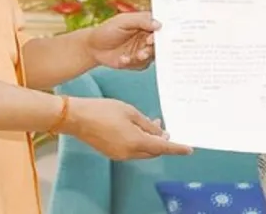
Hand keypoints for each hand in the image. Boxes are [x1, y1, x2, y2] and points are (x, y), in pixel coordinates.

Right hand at [63, 97, 193, 160]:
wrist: (76, 118)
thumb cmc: (103, 110)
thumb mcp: (129, 112)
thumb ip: (147, 124)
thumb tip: (159, 133)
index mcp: (136, 142)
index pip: (162, 148)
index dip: (177, 148)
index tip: (189, 149)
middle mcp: (129, 153)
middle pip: (153, 151)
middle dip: (162, 142)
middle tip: (164, 128)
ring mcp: (120, 155)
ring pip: (142, 151)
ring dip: (150, 141)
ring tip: (151, 124)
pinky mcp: (112, 153)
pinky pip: (132, 150)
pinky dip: (139, 142)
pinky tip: (137, 129)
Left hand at [85, 11, 158, 69]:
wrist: (93, 47)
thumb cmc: (107, 30)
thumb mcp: (123, 21)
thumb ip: (141, 21)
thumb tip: (158, 25)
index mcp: (145, 24)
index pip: (159, 27)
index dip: (160, 32)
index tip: (154, 37)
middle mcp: (146, 37)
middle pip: (159, 43)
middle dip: (153, 46)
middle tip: (147, 46)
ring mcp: (142, 50)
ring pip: (152, 55)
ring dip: (145, 55)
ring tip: (137, 55)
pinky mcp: (137, 62)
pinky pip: (142, 65)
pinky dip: (133, 63)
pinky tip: (123, 59)